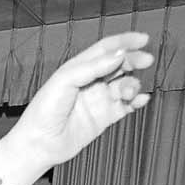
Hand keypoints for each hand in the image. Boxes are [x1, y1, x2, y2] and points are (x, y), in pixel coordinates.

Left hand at [0, 33, 152, 177]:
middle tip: (146, 60)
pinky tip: (140, 100)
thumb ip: (92, 66)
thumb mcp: (65, 81)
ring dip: (132, 84)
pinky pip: (126, 106)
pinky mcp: (103, 118)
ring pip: (124, 85)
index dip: (125, 42)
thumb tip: (118, 55)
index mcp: (78, 69)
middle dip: (134, 60)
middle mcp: (90, 83)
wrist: (38, 145)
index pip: (106, 49)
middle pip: (119, 64)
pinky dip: (136, 101)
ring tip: (129, 91)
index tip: (142, 39)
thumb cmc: (42, 113)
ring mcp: (98, 100)